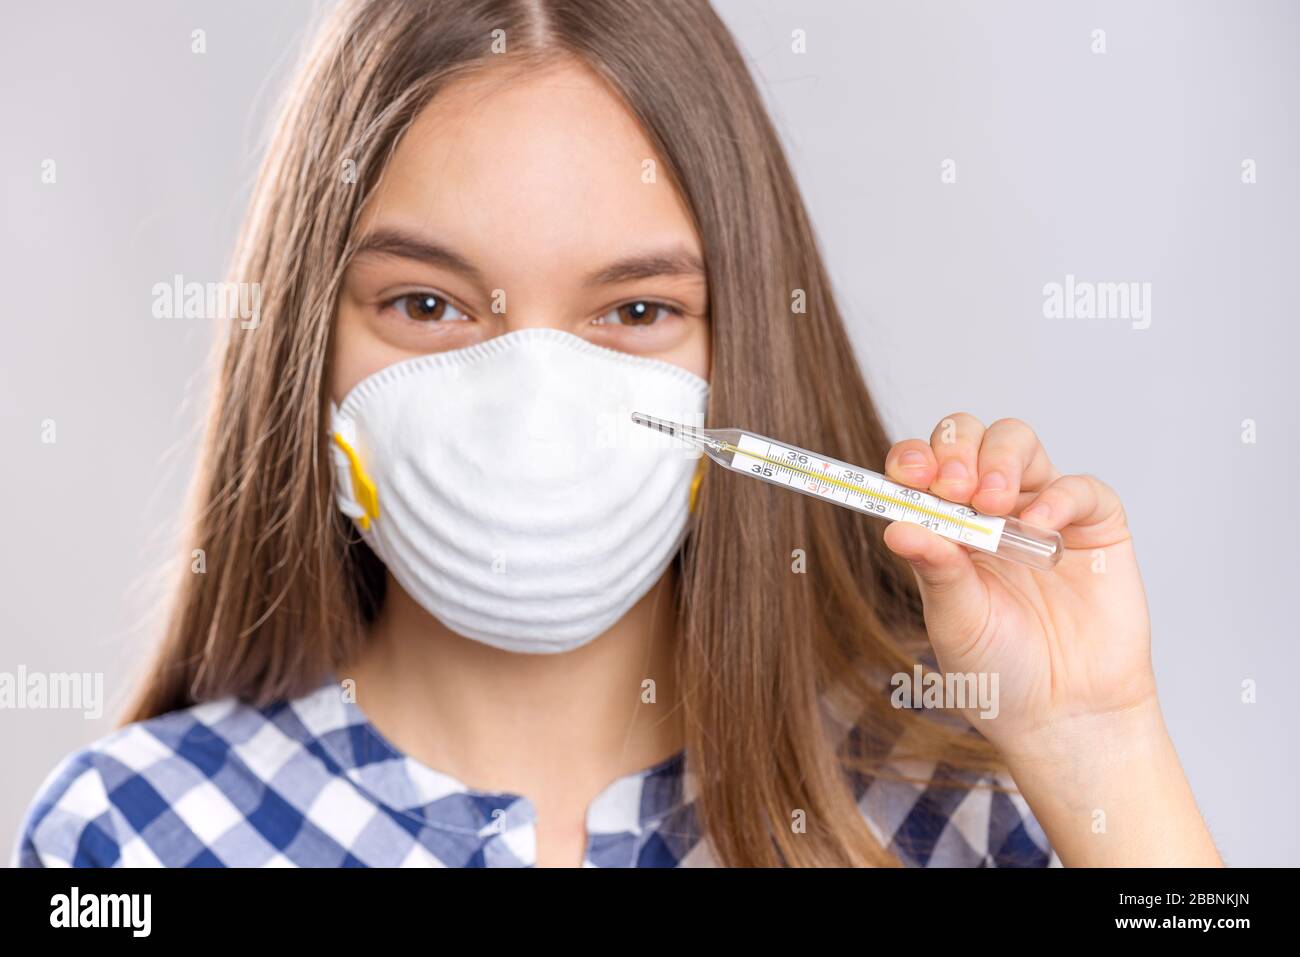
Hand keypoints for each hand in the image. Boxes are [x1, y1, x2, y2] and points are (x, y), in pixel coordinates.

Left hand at [880, 413, 1155, 758]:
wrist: (1063, 716)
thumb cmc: (999, 671)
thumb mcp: (954, 620)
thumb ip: (934, 569)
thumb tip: (895, 526)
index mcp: (944, 526)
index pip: (922, 467)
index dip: (913, 459)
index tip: (908, 474)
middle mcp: (989, 508)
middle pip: (967, 437)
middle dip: (956, 450)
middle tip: (954, 489)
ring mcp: (1041, 511)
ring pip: (1017, 442)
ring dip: (999, 460)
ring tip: (992, 504)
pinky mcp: (1095, 526)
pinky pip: (1080, 486)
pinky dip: (1059, 495)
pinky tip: (1038, 525)